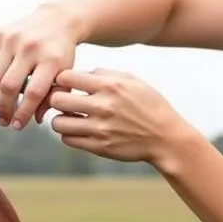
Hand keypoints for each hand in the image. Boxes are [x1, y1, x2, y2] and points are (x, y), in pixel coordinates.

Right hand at [0, 3, 78, 127]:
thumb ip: (52, 98)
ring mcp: (12, 39)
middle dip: (4, 109)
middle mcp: (30, 47)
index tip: (17, 126)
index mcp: (51, 59)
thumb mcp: (65, 75)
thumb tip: (35, 120)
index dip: (23, 113)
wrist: (57, 20)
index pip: (33, 93)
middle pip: (9, 86)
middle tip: (4, 122)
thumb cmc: (61, 54)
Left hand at [47, 68, 194, 167]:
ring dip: (61, 119)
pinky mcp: (99, 147)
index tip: (67, 84)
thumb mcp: (132, 81)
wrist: (166, 137)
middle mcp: (103, 106)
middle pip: (57, 100)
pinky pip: (68, 140)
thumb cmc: (148, 105)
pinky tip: (80, 129)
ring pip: (58, 123)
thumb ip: (104, 74)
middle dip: (57, 99)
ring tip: (71, 117)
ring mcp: (100, 129)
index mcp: (110, 86)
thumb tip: (79, 74)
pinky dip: (70, 134)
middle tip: (64, 102)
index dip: (62, 79)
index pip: (66, 76)